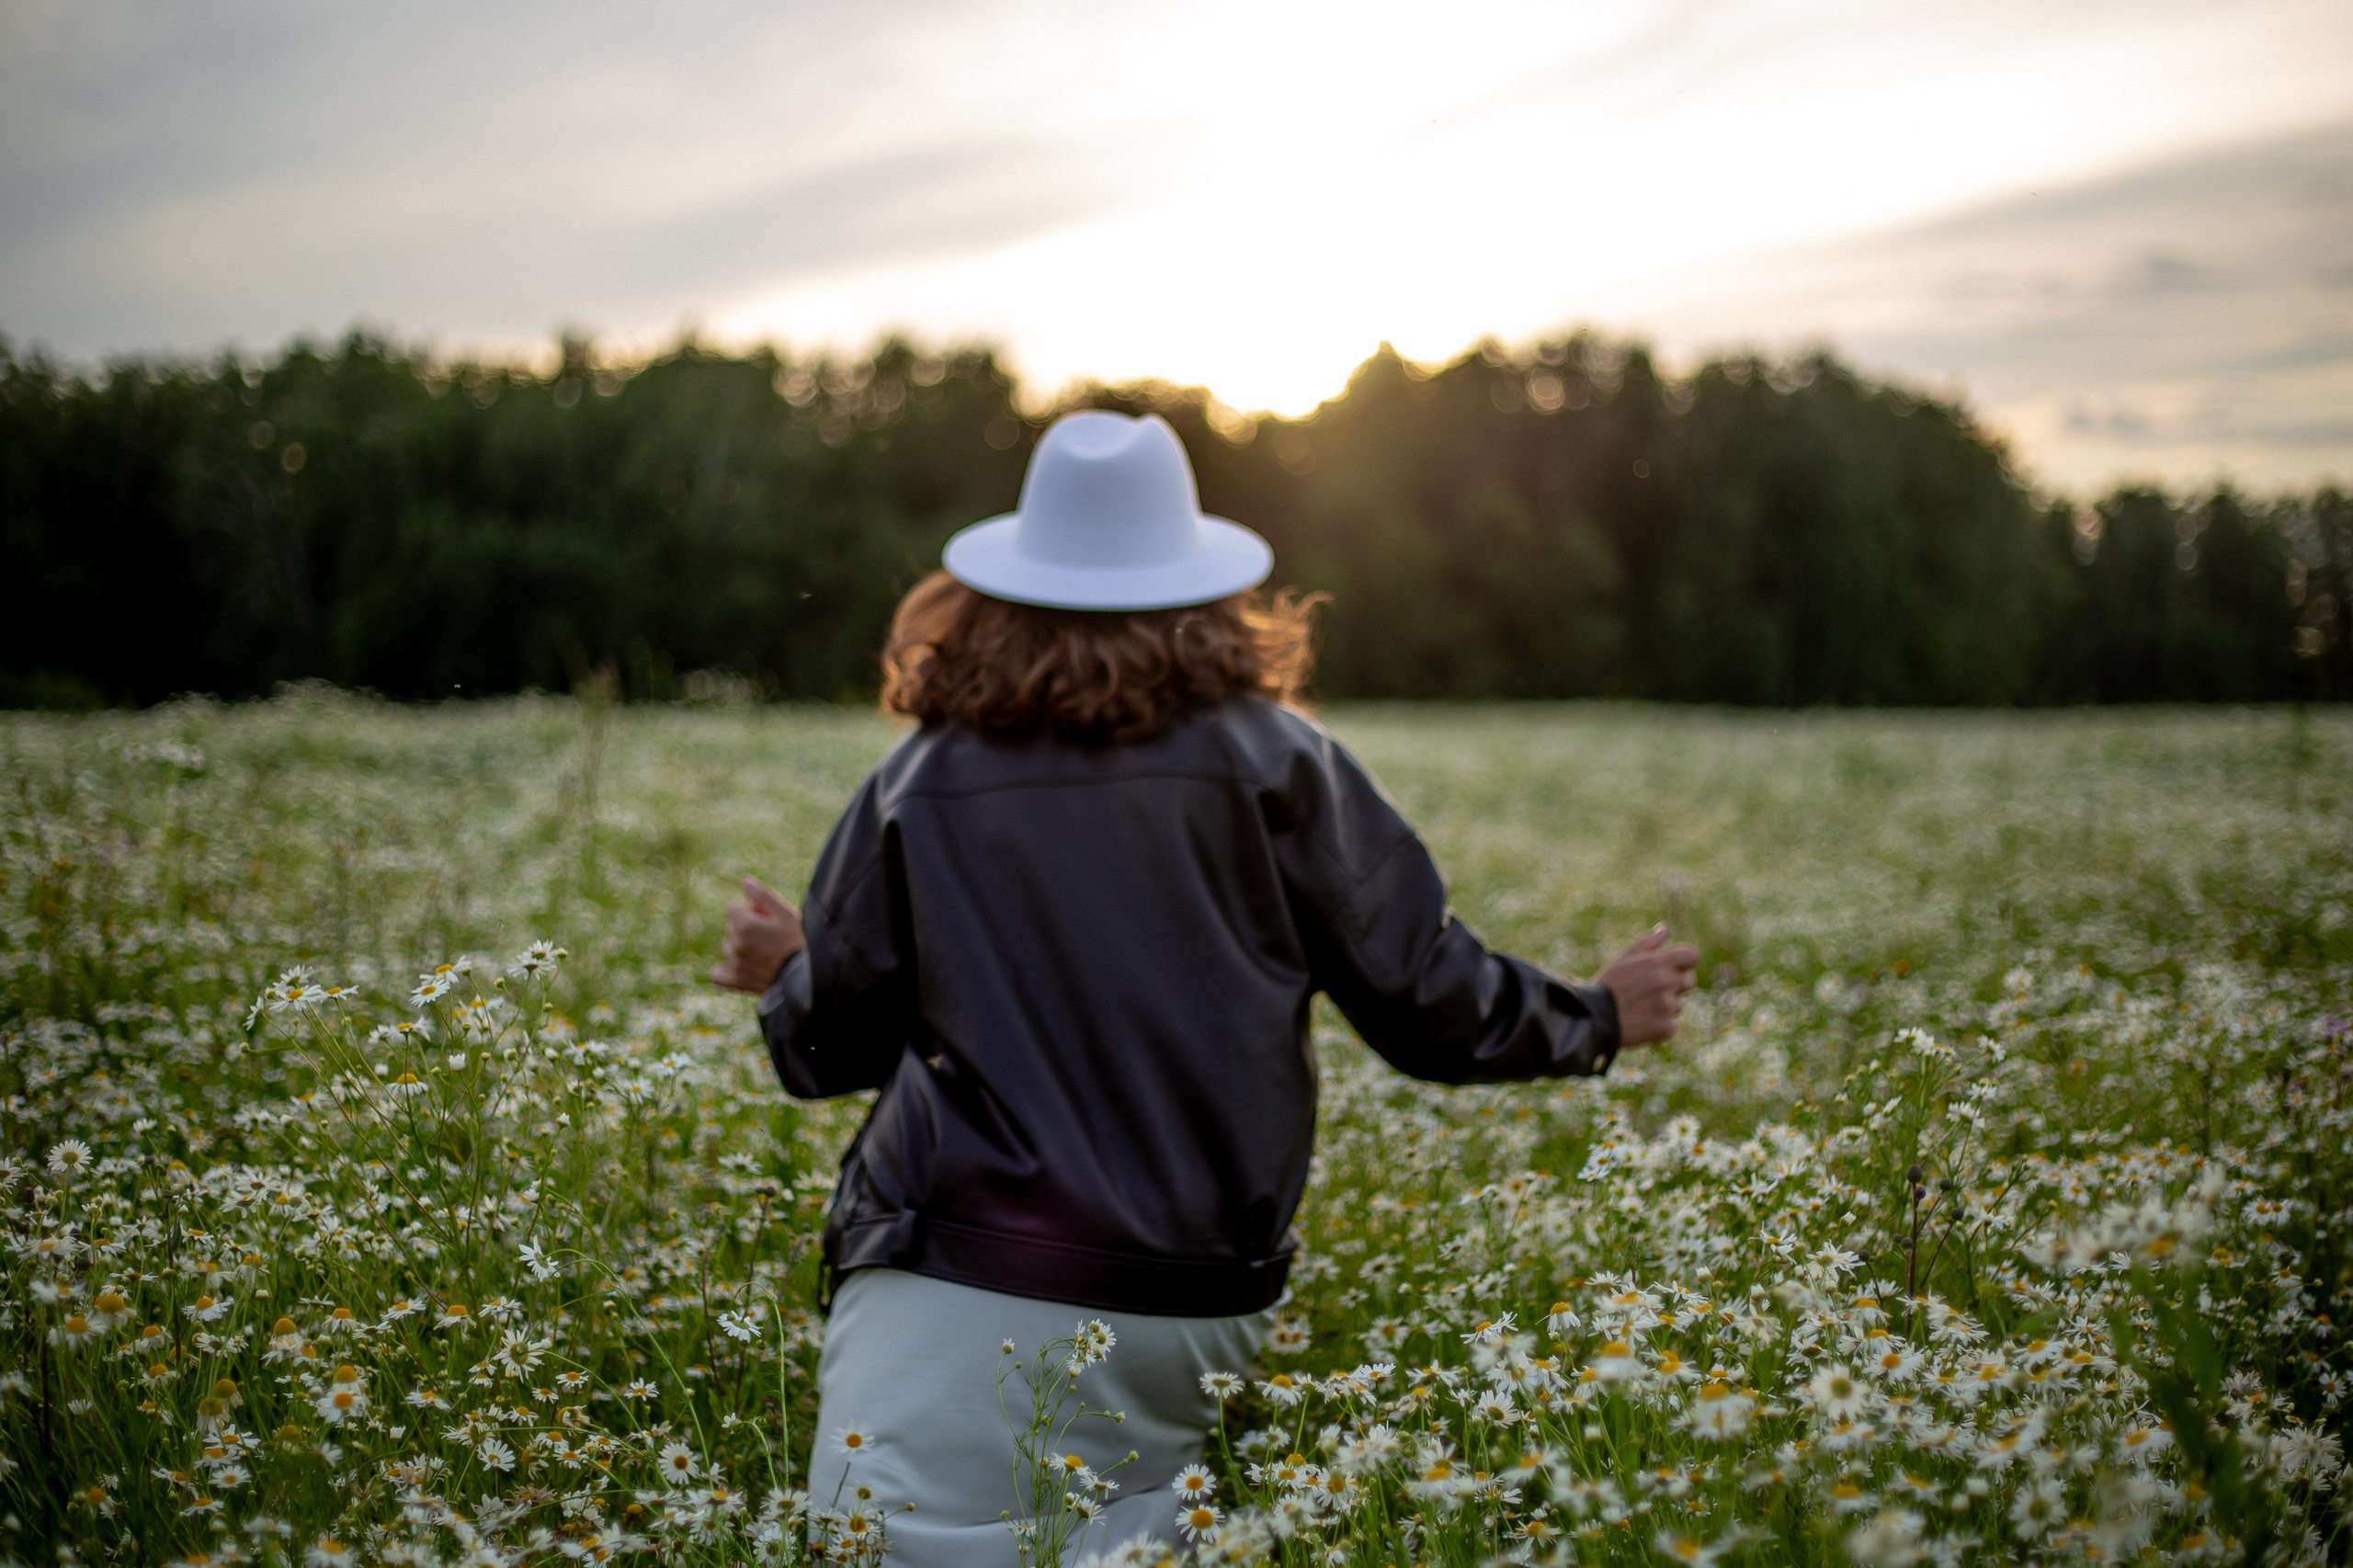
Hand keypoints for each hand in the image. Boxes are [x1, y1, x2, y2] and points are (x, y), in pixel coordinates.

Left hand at [710, 877, 806, 992]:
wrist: (807, 977)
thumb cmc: (799, 941)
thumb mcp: (786, 914)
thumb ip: (763, 896)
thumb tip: (745, 881)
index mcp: (745, 925)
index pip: (735, 908)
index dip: (753, 911)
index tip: (769, 920)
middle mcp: (736, 944)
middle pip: (731, 927)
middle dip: (747, 927)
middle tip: (771, 936)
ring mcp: (735, 964)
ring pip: (729, 947)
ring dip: (740, 947)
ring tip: (765, 953)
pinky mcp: (736, 981)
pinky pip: (718, 974)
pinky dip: (726, 970)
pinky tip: (743, 967)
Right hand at [1596, 924, 1699, 1047]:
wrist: (1591, 1020)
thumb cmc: (1607, 987)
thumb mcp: (1622, 960)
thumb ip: (1647, 943)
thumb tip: (1665, 929)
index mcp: (1656, 962)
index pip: (1691, 955)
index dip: (1684, 961)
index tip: (1674, 967)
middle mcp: (1665, 982)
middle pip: (1689, 980)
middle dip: (1675, 984)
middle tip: (1650, 990)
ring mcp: (1667, 1006)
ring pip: (1678, 1005)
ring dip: (1665, 1007)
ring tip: (1640, 1008)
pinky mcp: (1665, 1028)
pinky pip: (1672, 1025)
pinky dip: (1659, 1026)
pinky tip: (1641, 1023)